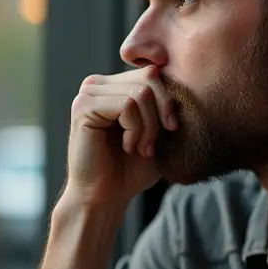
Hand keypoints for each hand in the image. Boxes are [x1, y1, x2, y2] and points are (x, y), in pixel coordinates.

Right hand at [64, 66, 176, 210]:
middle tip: (152, 144)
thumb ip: (165, 104)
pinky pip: (126, 105)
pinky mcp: (83, 107)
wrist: (106, 196)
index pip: (153, 72)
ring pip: (141, 92)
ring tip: (140, 148)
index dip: (168, 100)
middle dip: (160, 113)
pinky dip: (135, 130)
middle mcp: (98, 84)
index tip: (172, 129)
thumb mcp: (158, 131)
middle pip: (149, 78)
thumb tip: (184, 79)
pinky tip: (127, 146)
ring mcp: (88, 93)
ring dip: (148, 127)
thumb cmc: (132, 168)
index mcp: (114, 85)